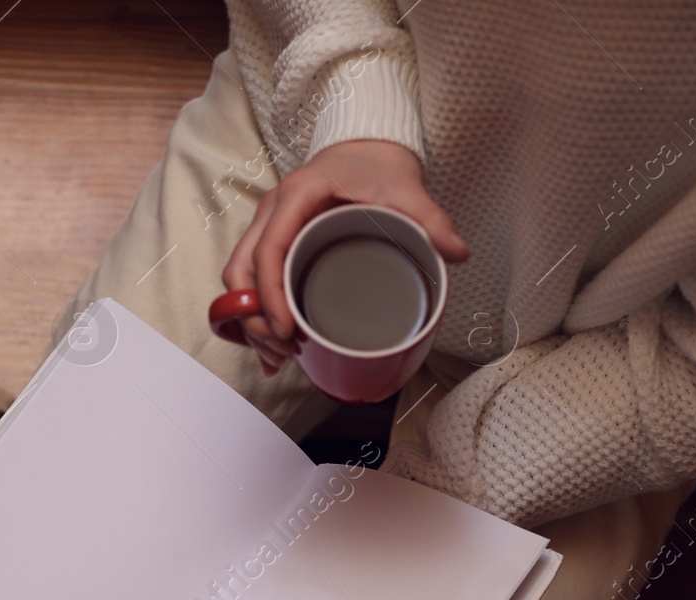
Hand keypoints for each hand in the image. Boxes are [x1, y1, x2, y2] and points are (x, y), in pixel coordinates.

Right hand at [220, 139, 468, 375]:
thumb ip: (430, 219)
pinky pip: (249, 276)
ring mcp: (268, 224)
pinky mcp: (273, 238)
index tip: (286, 330)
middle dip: (253, 316)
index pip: (268, 249)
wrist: (366, 146)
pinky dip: (252, 311)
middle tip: (283, 351)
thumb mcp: (406, 190)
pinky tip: (269, 346)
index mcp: (297, 195)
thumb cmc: (378, 166)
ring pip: (238, 276)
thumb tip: (457, 252)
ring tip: (276, 357)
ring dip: (248, 318)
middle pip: (241, 268)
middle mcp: (273, 209)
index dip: (270, 295)